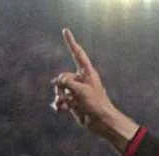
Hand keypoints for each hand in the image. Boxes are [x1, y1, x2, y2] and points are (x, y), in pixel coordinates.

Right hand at [51, 29, 139, 152]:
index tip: (65, 30)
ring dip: (60, 97)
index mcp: (87, 73)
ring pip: (60, 89)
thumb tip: (57, 82)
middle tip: (70, 97)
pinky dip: (59, 104)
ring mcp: (76, 91)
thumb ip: (67, 82)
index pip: (77, 54)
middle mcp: (81, 80)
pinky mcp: (73, 102)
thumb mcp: (80, 90)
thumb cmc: (96, 104)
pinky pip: (60, 99)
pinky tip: (60, 109)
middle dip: (62, 86)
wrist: (101, 123)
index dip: (71, 42)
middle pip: (63, 76)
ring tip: (66, 104)